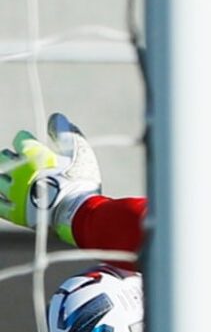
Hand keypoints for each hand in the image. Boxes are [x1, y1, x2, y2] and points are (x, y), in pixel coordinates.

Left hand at [0, 114, 100, 244]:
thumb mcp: (79, 152)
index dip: (26, 139)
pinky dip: (1, 198)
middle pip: (4, 158)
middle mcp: (18, 172)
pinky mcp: (15, 213)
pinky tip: (6, 196)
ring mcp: (14, 193)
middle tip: (20, 160)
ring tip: (12, 178)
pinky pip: (0, 205)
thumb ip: (65, 132)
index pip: (20, 140)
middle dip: (11, 157)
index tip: (31, 141)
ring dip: (4, 176)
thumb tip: (56, 116)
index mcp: (32, 155)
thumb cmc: (81, 181)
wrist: (79, 215)